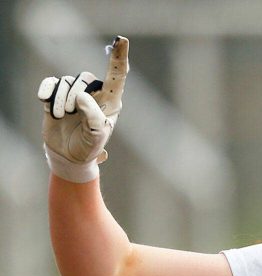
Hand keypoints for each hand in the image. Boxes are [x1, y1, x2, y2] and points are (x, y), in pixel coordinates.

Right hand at [38, 36, 128, 182]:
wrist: (69, 155)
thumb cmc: (88, 145)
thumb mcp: (96, 134)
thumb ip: (92, 115)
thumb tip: (81, 95)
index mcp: (111, 101)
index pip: (117, 75)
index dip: (119, 56)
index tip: (122, 40)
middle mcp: (94, 93)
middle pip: (85, 77)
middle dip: (75, 93)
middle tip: (72, 113)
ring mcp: (74, 93)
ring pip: (66, 81)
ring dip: (61, 100)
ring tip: (62, 116)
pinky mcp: (56, 96)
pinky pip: (51, 83)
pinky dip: (48, 93)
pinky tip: (46, 103)